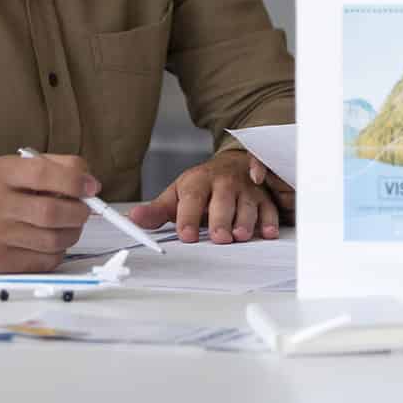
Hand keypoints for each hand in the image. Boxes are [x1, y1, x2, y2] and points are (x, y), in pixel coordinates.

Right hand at [0, 152, 94, 272]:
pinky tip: (49, 240)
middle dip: (79, 212)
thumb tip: (90, 184)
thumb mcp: (24, 166)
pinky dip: (58, 251)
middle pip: (50, 213)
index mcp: (3, 173)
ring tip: (68, 225)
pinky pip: (46, 261)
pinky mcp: (0, 261)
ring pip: (53, 240)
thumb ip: (61, 166)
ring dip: (72, 233)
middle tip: (83, 210)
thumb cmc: (3, 191)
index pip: (42, 174)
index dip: (74, 181)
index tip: (92, 187)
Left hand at [129, 149, 283, 242]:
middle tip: (219, 238)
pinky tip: (267, 232)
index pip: (192, 198)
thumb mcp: (177, 194)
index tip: (186, 235)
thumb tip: (132, 219)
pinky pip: (269, 207)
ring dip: (246, 220)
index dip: (189, 217)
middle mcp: (223, 183)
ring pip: (247, 204)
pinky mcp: (263, 196)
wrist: (232, 164)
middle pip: (222, 201)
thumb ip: (157, 210)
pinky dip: (269, 219)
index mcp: (198, 181)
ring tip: (241, 236)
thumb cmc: (202, 186)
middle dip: (221, 220)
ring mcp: (245, 189)